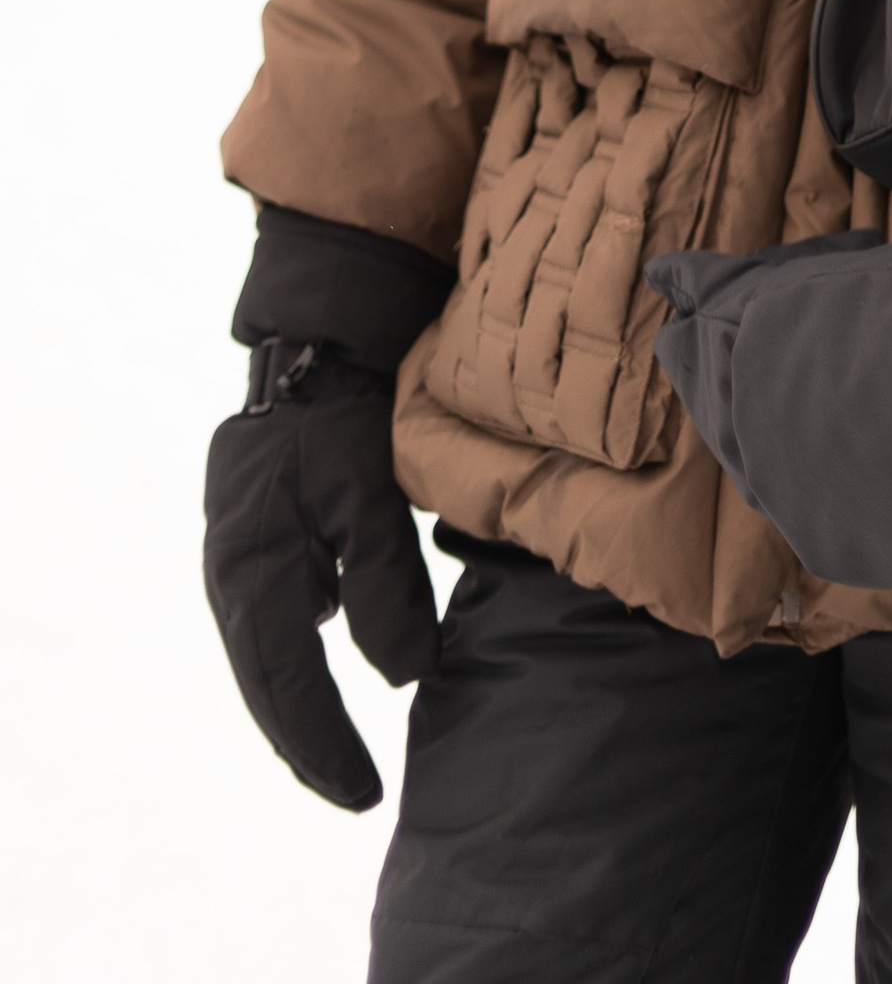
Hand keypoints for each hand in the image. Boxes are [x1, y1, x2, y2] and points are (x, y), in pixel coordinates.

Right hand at [203, 342, 440, 807]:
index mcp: (254, 571)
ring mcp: (235, 559)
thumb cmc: (345, 422)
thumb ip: (388, 589)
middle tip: (353, 792)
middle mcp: (232, 574)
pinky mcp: (252, 543)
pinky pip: (267, 624)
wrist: (314, 352)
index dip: (324, 744)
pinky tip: (322, 679)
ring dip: (295, 709)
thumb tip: (407, 678)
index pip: (288, 684)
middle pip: (265, 683)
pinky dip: (293, 664)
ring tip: (336, 758)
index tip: (362, 792)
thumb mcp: (372, 500)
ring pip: (262, 657)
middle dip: (307, 743)